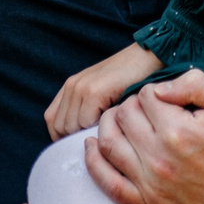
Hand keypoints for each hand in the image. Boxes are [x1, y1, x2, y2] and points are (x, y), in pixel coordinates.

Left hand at [45, 43, 160, 138]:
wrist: (151, 58)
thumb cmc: (134, 80)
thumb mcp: (105, 95)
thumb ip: (89, 111)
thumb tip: (82, 144)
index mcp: (71, 86)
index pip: (52, 120)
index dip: (62, 137)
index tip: (81, 146)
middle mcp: (72, 85)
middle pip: (60, 127)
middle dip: (75, 140)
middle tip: (98, 143)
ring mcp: (81, 87)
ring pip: (72, 127)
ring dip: (88, 135)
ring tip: (108, 133)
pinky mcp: (93, 91)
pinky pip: (85, 122)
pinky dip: (98, 129)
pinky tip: (114, 125)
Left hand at [86, 71, 203, 203]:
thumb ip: (196, 85)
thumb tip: (161, 87)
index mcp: (179, 131)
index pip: (145, 96)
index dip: (153, 91)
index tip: (165, 98)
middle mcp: (159, 159)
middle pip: (123, 116)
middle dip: (130, 105)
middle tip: (145, 107)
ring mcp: (151, 185)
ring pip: (107, 144)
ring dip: (108, 125)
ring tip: (119, 119)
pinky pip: (107, 183)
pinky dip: (93, 163)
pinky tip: (91, 147)